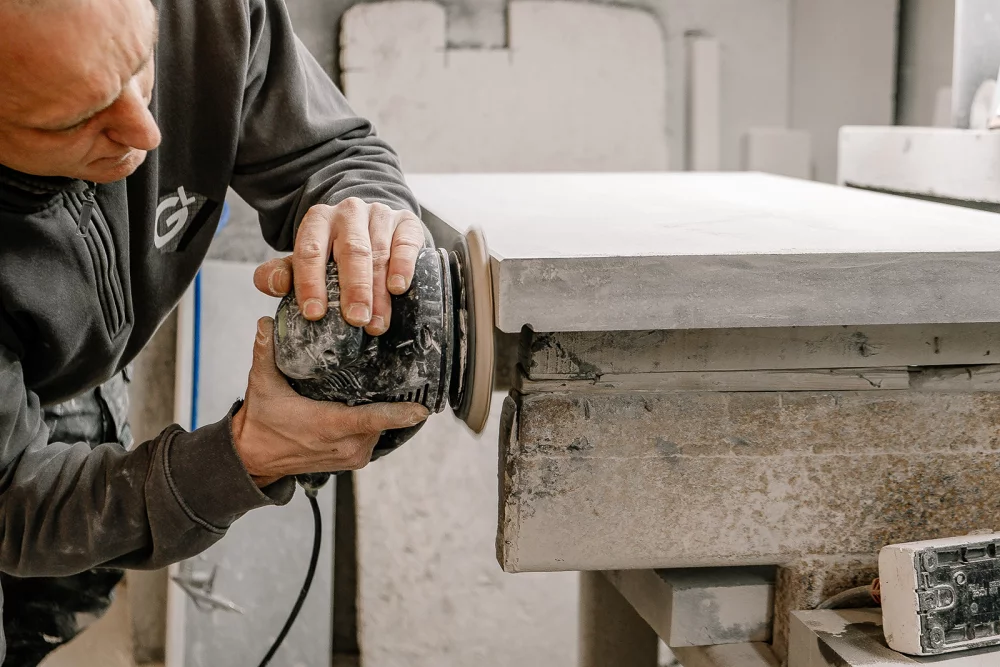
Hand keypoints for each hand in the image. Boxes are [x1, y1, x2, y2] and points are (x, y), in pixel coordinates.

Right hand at [231, 318, 428, 486]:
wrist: (254, 458)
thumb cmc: (261, 423)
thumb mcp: (263, 384)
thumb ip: (266, 351)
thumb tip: (266, 322)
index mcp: (329, 426)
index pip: (372, 419)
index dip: (400, 413)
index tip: (423, 408)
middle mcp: (345, 445)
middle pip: (382, 418)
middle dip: (388, 400)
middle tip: (390, 377)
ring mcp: (351, 456)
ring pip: (379, 429)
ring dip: (378, 413)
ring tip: (371, 392)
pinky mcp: (352, 461)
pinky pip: (373, 438)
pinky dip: (371, 425)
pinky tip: (363, 408)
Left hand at [253, 198, 424, 335]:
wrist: (373, 225)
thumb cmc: (336, 252)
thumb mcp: (306, 261)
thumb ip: (283, 273)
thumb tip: (274, 284)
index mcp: (318, 220)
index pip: (310, 251)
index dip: (310, 283)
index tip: (313, 314)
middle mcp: (349, 213)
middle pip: (352, 251)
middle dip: (353, 289)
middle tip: (355, 321)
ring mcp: (380, 214)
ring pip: (380, 253)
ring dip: (379, 292)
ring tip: (376, 323)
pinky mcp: (406, 221)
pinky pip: (406, 243)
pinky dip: (403, 266)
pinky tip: (398, 288)